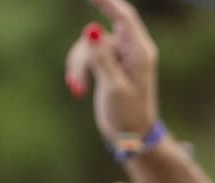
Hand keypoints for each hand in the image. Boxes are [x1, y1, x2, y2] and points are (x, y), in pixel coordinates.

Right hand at [65, 0, 158, 138]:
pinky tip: (78, 87)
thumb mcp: (113, 86)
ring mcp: (120, 57)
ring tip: (77, 88)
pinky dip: (79, 69)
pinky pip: (88, 56)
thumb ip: (102, 57)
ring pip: (88, 46)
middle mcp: (132, 50)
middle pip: (99, 33)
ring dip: (78, 65)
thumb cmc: (128, 115)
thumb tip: (91, 28)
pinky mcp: (109, 65)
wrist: (132, 136)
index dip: (106, 1)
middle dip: (83, 52)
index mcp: (140, 52)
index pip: (123, 16)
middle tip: (75, 80)